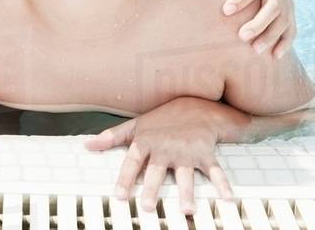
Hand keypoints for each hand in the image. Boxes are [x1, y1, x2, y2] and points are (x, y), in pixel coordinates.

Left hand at [85, 97, 242, 213]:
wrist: (195, 104)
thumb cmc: (162, 119)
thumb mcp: (135, 125)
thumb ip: (112, 137)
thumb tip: (87, 145)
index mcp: (146, 142)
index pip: (131, 162)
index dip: (125, 178)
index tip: (120, 195)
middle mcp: (165, 148)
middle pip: (156, 172)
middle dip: (152, 188)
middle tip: (147, 206)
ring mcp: (186, 152)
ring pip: (186, 175)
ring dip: (187, 193)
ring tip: (187, 210)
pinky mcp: (204, 153)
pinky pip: (214, 171)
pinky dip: (222, 184)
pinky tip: (227, 198)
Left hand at [202, 0, 295, 56]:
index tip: (225, 11)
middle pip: (273, 6)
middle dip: (259, 23)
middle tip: (241, 37)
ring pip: (284, 19)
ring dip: (271, 35)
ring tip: (255, 50)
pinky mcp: (288, 10)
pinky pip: (291, 27)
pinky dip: (285, 42)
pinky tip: (275, 56)